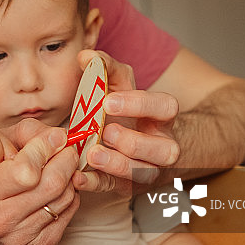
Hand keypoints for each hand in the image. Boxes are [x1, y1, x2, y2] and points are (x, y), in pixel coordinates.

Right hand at [0, 118, 80, 244]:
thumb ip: (26, 136)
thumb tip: (59, 136)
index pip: (25, 169)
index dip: (46, 148)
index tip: (58, 136)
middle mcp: (0, 218)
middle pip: (52, 184)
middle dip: (66, 160)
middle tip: (67, 149)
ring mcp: (22, 236)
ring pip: (65, 196)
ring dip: (69, 177)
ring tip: (60, 168)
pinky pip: (69, 211)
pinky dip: (70, 195)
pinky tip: (58, 189)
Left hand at [74, 50, 180, 192]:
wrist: (127, 141)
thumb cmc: (122, 110)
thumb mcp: (116, 85)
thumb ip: (104, 68)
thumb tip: (86, 56)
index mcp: (161, 116)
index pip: (165, 106)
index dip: (139, 104)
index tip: (107, 102)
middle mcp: (161, 144)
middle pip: (165, 149)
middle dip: (136, 142)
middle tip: (107, 132)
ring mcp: (147, 168)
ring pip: (145, 173)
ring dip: (119, 165)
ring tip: (93, 154)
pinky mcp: (127, 185)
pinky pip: (115, 188)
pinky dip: (96, 184)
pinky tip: (78, 177)